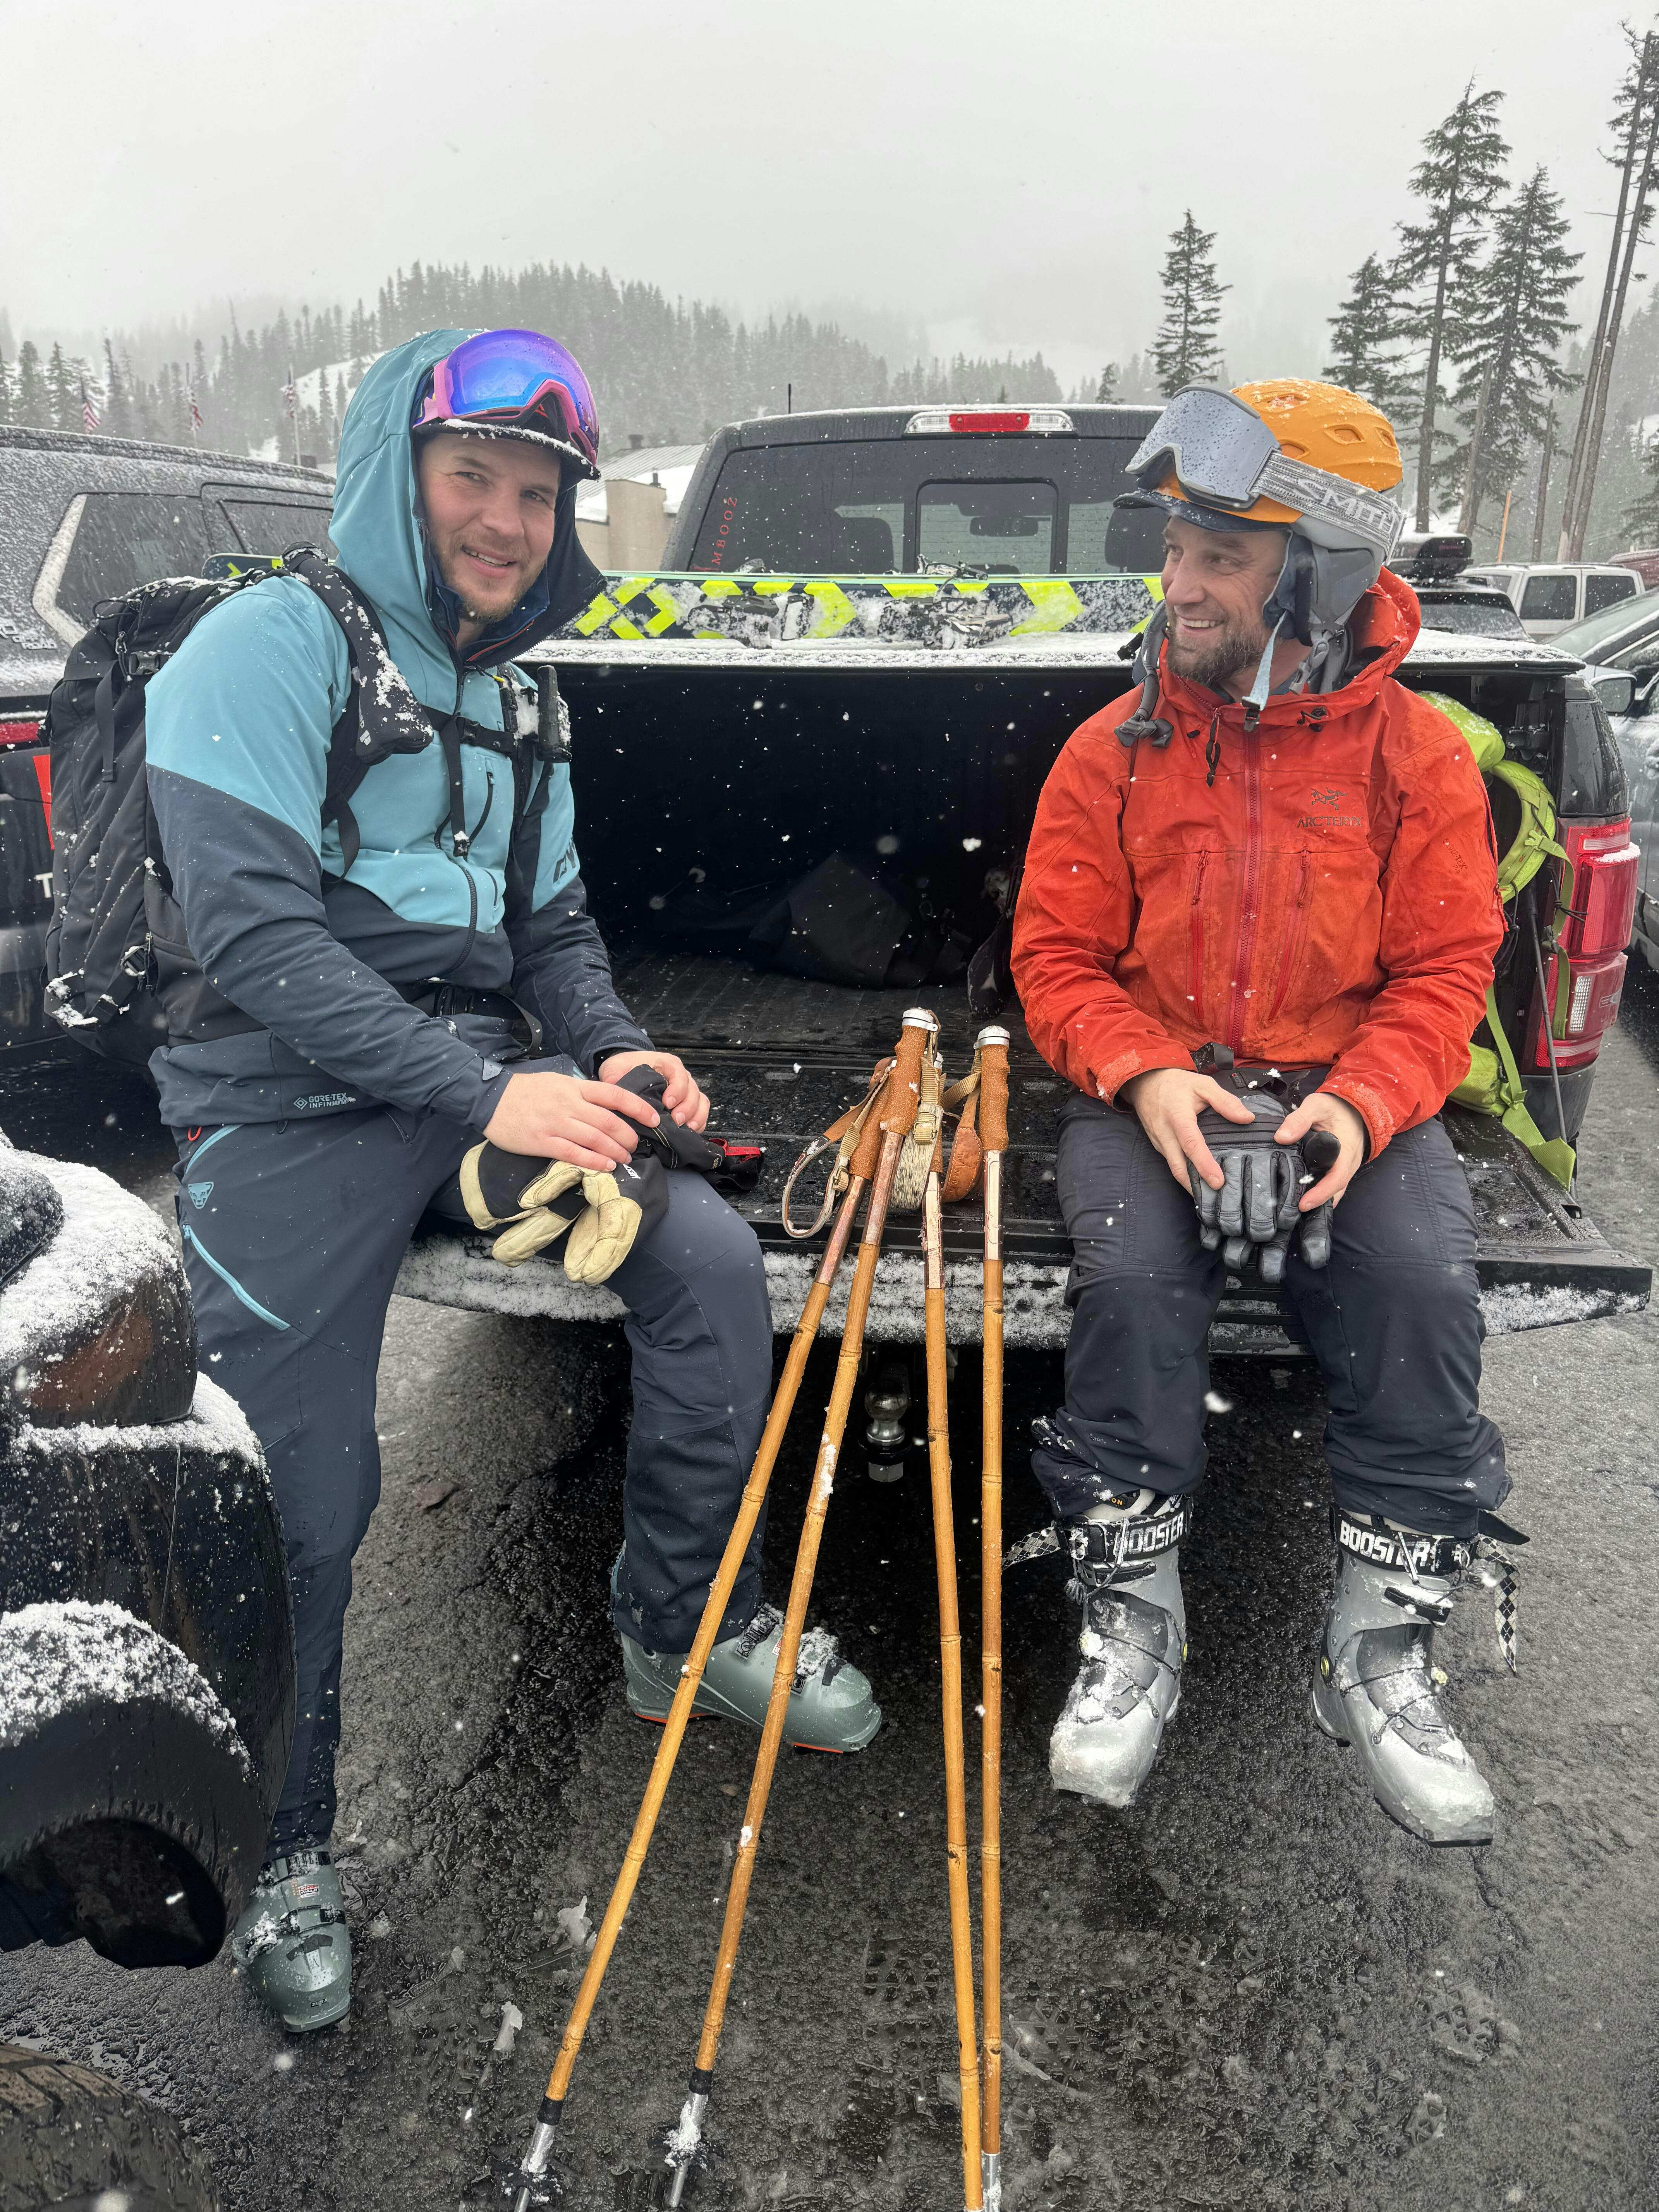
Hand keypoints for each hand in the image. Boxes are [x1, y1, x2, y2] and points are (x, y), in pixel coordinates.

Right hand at [483, 1069, 657, 1171]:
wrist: (490, 1099)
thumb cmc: (525, 1090)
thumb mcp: (557, 1082)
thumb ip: (580, 1092)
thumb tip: (606, 1103)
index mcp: (574, 1087)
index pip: (614, 1095)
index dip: (638, 1107)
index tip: (654, 1118)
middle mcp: (569, 1104)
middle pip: (609, 1121)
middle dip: (628, 1136)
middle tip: (636, 1145)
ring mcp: (556, 1124)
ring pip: (595, 1139)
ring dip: (615, 1151)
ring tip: (625, 1158)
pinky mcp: (543, 1142)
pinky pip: (574, 1153)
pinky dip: (594, 1161)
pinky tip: (606, 1167)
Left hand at [598, 1050, 710, 1132]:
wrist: (628, 1070)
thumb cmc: (625, 1067)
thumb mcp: (615, 1066)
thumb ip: (614, 1074)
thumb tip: (613, 1085)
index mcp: (666, 1064)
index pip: (679, 1074)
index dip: (677, 1089)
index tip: (667, 1103)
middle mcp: (680, 1075)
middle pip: (693, 1090)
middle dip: (687, 1108)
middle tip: (676, 1122)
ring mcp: (686, 1089)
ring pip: (700, 1101)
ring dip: (695, 1116)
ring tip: (685, 1129)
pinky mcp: (687, 1102)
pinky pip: (700, 1111)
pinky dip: (698, 1122)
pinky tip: (689, 1132)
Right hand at [1122, 1066, 1255, 1191]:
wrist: (1144, 1082)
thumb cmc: (1176, 1084)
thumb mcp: (1203, 1085)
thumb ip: (1225, 1101)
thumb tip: (1247, 1118)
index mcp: (1178, 1117)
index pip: (1191, 1143)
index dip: (1204, 1164)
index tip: (1218, 1181)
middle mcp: (1165, 1133)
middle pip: (1178, 1166)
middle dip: (1195, 1186)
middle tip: (1215, 1198)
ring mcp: (1159, 1142)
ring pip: (1174, 1168)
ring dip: (1190, 1183)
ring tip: (1210, 1195)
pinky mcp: (1158, 1146)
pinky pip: (1171, 1163)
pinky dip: (1185, 1174)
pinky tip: (1198, 1180)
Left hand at [1275, 1091, 1367, 1211]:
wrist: (1356, 1107)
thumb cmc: (1337, 1107)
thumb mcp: (1317, 1106)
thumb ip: (1299, 1119)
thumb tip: (1281, 1138)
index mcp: (1346, 1151)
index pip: (1336, 1179)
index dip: (1321, 1194)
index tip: (1304, 1204)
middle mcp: (1349, 1164)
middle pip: (1335, 1190)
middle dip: (1317, 1203)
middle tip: (1292, 1212)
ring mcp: (1346, 1168)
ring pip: (1334, 1190)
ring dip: (1318, 1200)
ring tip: (1294, 1209)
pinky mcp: (1341, 1168)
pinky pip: (1332, 1184)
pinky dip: (1320, 1193)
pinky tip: (1302, 1196)